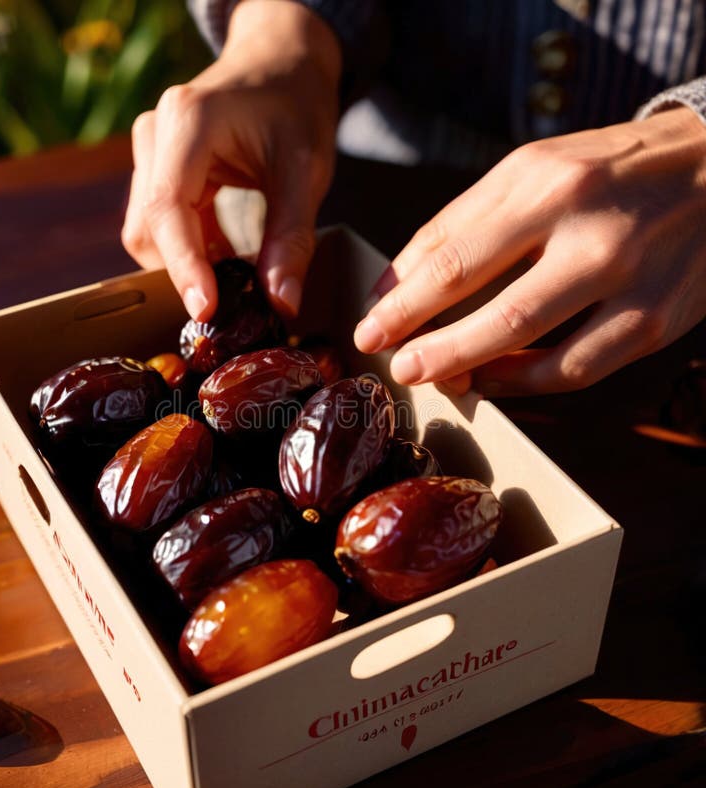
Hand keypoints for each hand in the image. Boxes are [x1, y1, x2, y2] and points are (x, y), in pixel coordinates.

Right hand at [122, 0, 340, 320]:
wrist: (281, 62)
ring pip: (148, 230)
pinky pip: (159, 223)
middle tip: (234, 304)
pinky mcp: (156, 167)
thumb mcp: (306, 171)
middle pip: (149, 226)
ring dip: (187, 262)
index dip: (183, 267)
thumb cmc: (296, 106)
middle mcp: (155, 133)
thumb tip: (281, 304)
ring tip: (235, 273)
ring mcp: (150, 149)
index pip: (168, 208)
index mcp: (188, 122)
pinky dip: (190, 248)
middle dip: (187, 271)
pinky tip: (224, 253)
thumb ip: (292, 238)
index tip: (206, 311)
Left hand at [355, 107, 705, 395]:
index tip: (369, 328)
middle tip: (394, 366)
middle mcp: (592, 234)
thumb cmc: (603, 170)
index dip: (402, 304)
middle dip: (431, 350)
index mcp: (547, 185)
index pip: (454, 259)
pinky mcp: (655, 321)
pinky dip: (524, 382)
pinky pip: (576, 371)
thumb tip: (397, 281)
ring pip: (536, 350)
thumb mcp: (529, 169)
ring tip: (436, 376)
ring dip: (473, 371)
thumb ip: (461, 223)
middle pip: (495, 313)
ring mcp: (632, 282)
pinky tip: (493, 376)